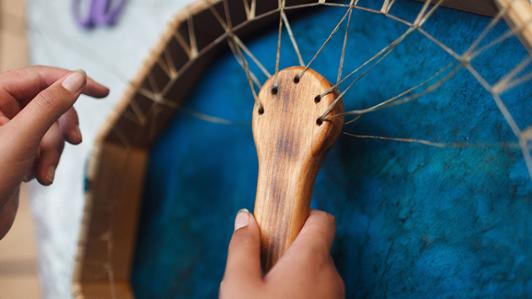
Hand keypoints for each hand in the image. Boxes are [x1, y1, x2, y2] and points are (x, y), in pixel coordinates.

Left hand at [0, 66, 108, 238]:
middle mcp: (1, 110)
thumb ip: (50, 104)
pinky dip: (47, 162)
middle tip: (74, 141)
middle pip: (51, 104)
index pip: (39, 77)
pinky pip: (46, 146)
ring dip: (53, 152)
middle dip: (61, 129)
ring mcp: (10, 131)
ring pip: (51, 128)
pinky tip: (35, 177)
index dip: (72, 81)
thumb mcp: (23, 137)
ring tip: (43, 172)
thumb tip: (78, 78)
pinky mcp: (17, 150)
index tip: (101, 92)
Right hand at [220, 209, 344, 298]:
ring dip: (295, 276)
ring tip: (266, 292)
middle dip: (290, 251)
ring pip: (316, 274)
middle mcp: (332, 277)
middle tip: (262, 268)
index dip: (302, 215)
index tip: (279, 225)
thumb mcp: (240, 285)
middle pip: (315, 248)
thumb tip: (245, 217)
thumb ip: (243, 247)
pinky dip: (302, 293)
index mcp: (312, 260)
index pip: (323, 220)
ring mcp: (336, 298)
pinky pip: (319, 294)